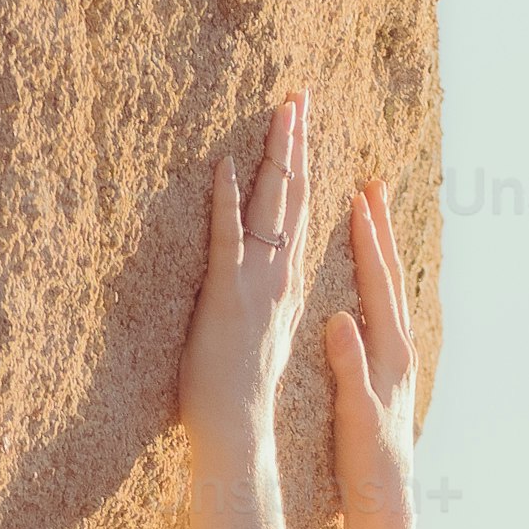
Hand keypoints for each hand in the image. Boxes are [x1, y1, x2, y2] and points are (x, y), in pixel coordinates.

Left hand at [179, 91, 311, 461]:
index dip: (303, 170)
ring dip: (277, 154)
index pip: (301, 217)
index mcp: (288, 288)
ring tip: (283, 109)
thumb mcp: (259, 342)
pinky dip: (226, 200)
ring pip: (274, 207)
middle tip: (299, 96)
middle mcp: (281, 279)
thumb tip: (256, 284)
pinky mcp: (228, 294)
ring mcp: (258, 284)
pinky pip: (228, 237)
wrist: (239, 431)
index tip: (304, 130)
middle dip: (297, 143)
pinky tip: (224, 165)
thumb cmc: (241, 398)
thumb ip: (261, 306)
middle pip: (295, 198)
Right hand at [324, 176, 419, 524]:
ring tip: (372, 220)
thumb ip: (348, 365)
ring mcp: (398, 361)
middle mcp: (401, 351)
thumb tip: (341, 319)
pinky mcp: (390, 374)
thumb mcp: (354, 411)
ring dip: (380, 254)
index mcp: (391, 354)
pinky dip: (375, 285)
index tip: (358, 199)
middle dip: (381, 231)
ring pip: (389, 293)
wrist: (388, 499)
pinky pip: (383, 314)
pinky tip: (368, 281)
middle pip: (390, 278)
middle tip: (374, 187)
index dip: (368, 241)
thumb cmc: (369, 459)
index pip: (379, 284)